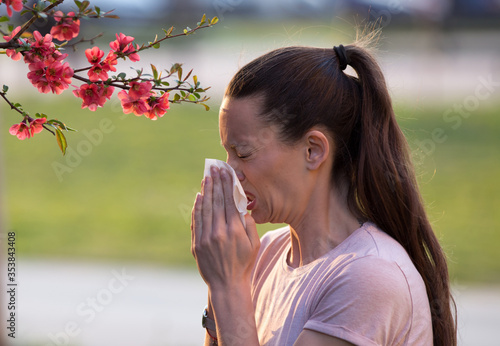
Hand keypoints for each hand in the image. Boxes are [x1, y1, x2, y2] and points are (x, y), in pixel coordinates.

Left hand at [191, 166, 259, 288]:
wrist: (226, 285)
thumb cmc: (244, 264)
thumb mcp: (254, 245)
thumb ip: (250, 225)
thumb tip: (243, 209)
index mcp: (235, 231)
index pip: (230, 202)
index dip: (227, 185)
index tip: (226, 172)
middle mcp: (219, 232)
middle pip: (216, 201)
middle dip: (216, 183)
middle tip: (214, 168)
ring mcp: (206, 238)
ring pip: (205, 209)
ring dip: (205, 191)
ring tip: (206, 178)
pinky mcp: (196, 244)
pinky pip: (196, 221)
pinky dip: (197, 208)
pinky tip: (199, 197)